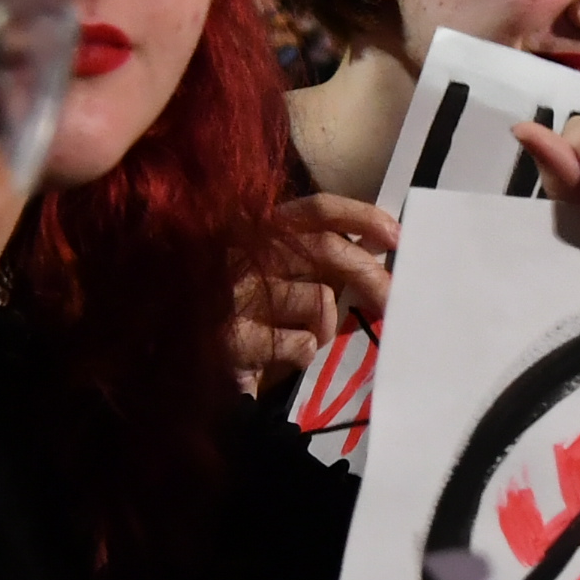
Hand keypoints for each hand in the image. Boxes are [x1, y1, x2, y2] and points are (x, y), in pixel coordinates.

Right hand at [231, 194, 398, 383]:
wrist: (184, 370)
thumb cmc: (243, 320)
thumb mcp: (280, 280)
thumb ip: (318, 260)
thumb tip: (378, 249)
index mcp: (254, 230)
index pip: (316, 209)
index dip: (362, 216)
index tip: (396, 237)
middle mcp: (242, 251)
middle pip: (327, 250)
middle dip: (371, 277)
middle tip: (392, 303)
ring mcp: (235, 293)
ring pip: (320, 301)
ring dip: (324, 329)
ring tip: (298, 341)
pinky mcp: (235, 338)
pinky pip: (303, 344)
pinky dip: (302, 356)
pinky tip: (275, 360)